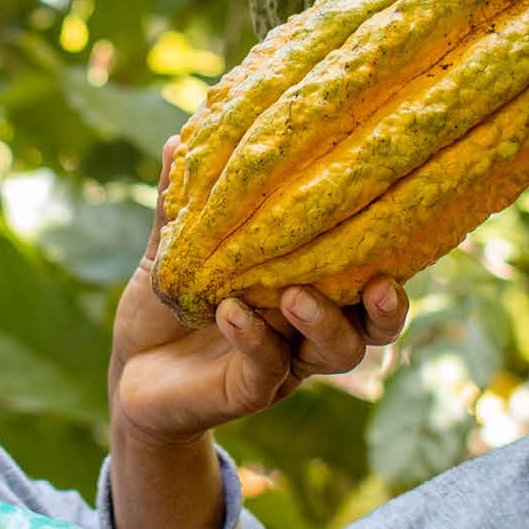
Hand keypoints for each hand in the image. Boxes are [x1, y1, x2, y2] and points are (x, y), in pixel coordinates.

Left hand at [109, 139, 409, 447]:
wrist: (127, 374)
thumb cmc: (166, 309)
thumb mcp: (174, 252)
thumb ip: (182, 205)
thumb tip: (180, 136)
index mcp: (308, 289)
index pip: (364, 270)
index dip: (392, 250)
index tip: (402, 212)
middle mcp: (309, 330)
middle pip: (375, 325)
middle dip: (387, 306)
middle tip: (380, 281)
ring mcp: (285, 365)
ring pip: (337, 352)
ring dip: (324, 322)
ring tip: (293, 294)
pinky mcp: (249, 392)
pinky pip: (267, 368)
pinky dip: (254, 338)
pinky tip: (231, 312)